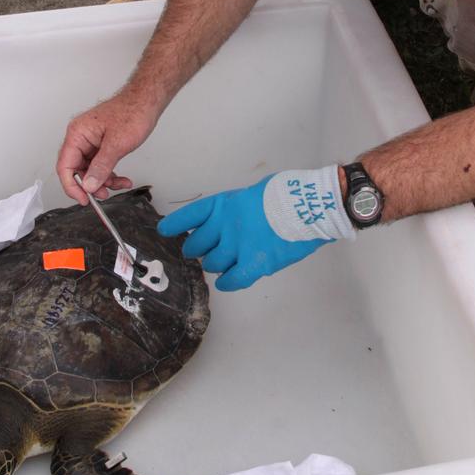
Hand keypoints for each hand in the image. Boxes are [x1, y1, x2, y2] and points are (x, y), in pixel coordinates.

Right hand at [56, 91, 155, 202]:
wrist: (147, 101)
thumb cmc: (133, 112)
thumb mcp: (117, 144)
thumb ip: (101, 167)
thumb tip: (88, 185)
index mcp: (77, 134)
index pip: (65, 166)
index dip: (72, 186)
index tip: (83, 199)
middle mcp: (81, 137)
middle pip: (77, 169)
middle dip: (90, 185)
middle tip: (103, 194)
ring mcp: (91, 141)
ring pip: (90, 169)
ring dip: (103, 180)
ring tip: (118, 185)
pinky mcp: (101, 144)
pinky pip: (101, 164)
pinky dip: (110, 173)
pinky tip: (122, 179)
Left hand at [157, 167, 354, 290]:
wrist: (310, 206)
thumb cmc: (288, 194)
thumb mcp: (256, 193)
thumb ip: (239, 209)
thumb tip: (237, 222)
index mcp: (224, 204)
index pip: (190, 216)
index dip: (175, 225)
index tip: (164, 231)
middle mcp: (224, 225)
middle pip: (197, 245)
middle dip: (197, 249)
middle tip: (201, 251)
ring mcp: (237, 247)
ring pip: (213, 264)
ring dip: (216, 264)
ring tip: (224, 262)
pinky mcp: (253, 265)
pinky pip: (232, 280)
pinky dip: (228, 282)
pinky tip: (228, 281)